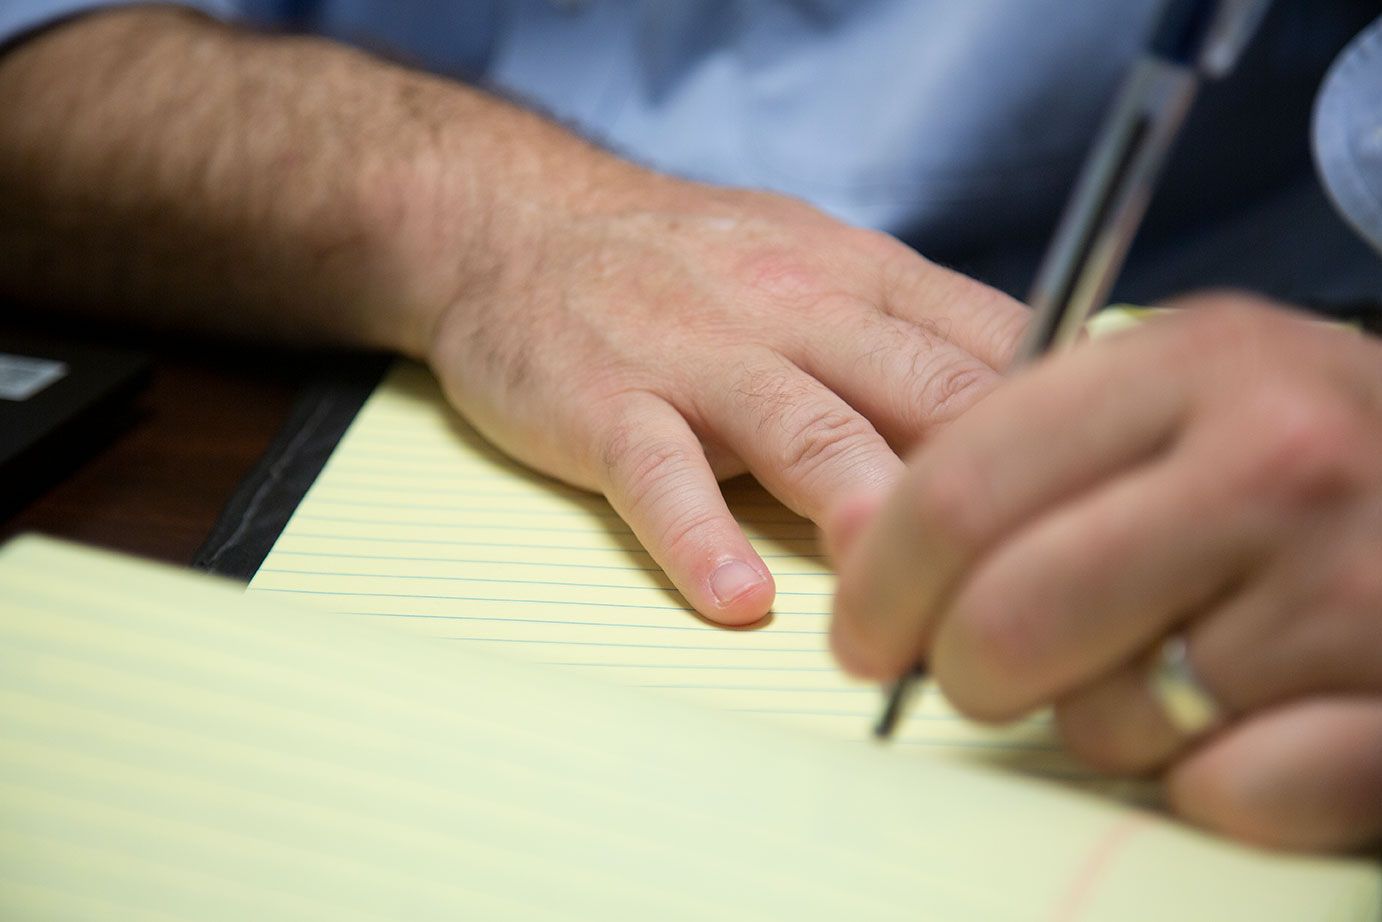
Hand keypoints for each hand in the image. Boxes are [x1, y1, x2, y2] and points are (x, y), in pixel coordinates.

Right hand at [426, 169, 1027, 623]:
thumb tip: (1041, 404)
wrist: (520, 223)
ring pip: (807, 429)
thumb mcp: (819, 262)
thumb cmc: (689, 264)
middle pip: (926, 392)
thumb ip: (916, 332)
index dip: (1069, 431)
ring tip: (908, 595)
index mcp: (865, 278)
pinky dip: (699, 536)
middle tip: (1043, 586)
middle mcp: (798, 308)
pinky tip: (736, 599)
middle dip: (995, 490)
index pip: (999, 345)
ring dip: (868, 508)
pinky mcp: (609, 399)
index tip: (1112, 511)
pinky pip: (661, 471)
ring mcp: (701, 354)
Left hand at [828, 294, 1381, 850]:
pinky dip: (1206, 781)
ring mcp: (1353, 589)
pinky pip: (1222, 793)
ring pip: (1109, 719)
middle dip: (962, 670)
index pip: (962, 491)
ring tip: (1166, 663)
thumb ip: (1036, 440)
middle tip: (981, 673)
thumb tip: (867, 544)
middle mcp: (1278, 462)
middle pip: (1007, 620)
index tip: (862, 633)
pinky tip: (1240, 720)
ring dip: (1104, 716)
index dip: (881, 583)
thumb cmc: (1312, 443)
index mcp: (1198, 361)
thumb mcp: (1190, 381)